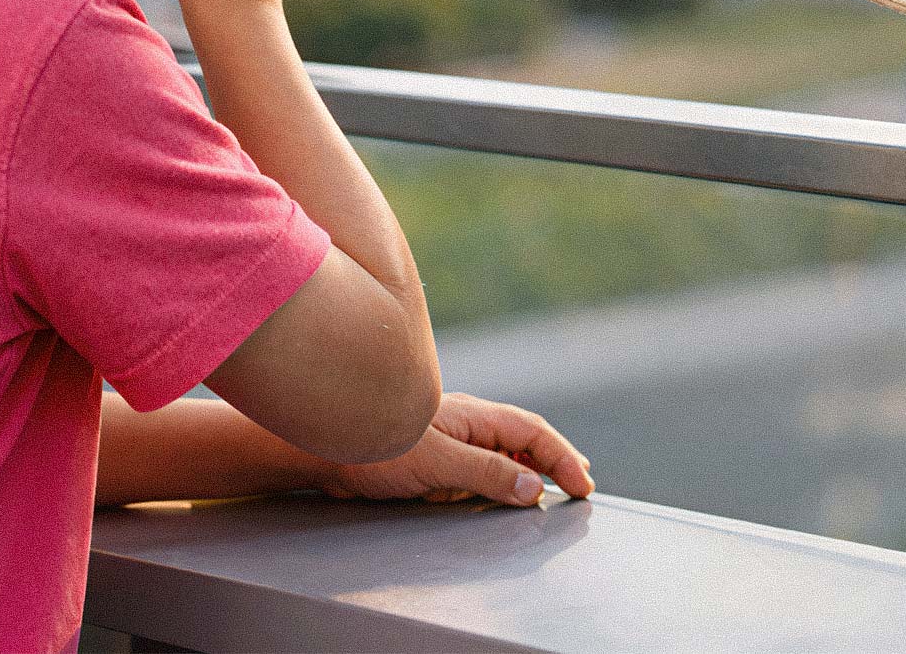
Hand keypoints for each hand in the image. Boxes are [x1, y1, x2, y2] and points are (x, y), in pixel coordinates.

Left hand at [317, 392, 596, 507]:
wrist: (323, 449)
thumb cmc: (373, 448)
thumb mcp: (435, 462)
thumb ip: (485, 472)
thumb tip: (533, 486)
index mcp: (471, 416)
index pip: (531, 431)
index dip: (561, 456)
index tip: (583, 484)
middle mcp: (465, 424)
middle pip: (522, 436)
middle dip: (554, 457)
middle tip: (581, 481)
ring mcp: (450, 439)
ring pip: (503, 450)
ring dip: (531, 466)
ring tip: (553, 485)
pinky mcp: (434, 458)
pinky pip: (481, 464)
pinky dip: (504, 476)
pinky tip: (505, 489)